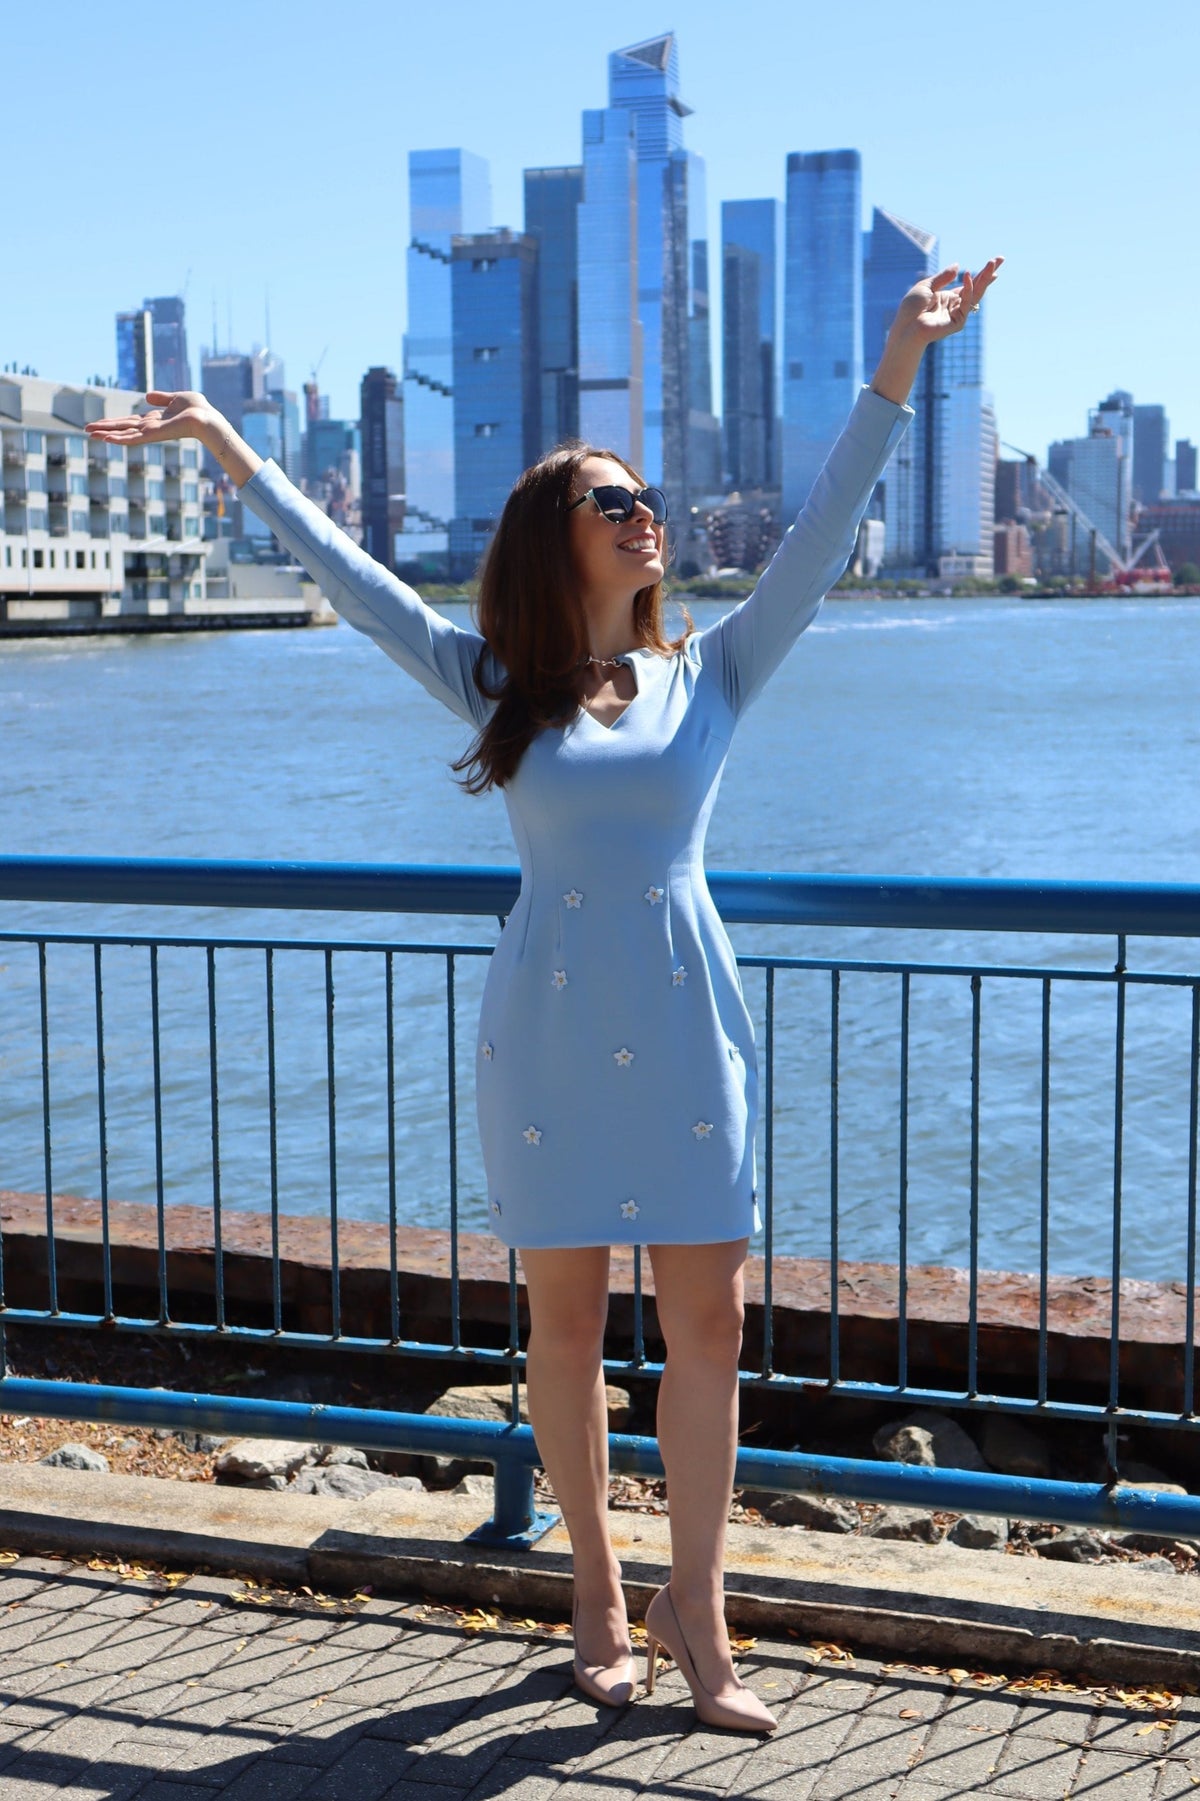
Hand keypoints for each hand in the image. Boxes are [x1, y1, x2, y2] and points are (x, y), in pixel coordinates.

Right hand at [83, 389, 219, 447]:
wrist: (208, 418)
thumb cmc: (198, 409)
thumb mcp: (176, 398)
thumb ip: (162, 398)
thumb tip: (147, 396)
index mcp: (154, 420)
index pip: (129, 421)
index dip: (114, 422)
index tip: (99, 424)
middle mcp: (150, 428)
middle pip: (122, 428)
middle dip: (104, 428)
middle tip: (86, 430)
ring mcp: (151, 433)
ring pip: (124, 435)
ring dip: (106, 434)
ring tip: (90, 434)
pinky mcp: (154, 435)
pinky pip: (133, 439)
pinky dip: (119, 439)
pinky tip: (106, 438)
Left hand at [869, 257, 1003, 405]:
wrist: (905, 327)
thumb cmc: (910, 309)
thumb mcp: (926, 286)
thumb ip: (942, 278)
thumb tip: (958, 266)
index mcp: (947, 298)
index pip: (968, 284)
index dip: (981, 274)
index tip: (994, 262)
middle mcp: (954, 305)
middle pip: (976, 287)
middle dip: (988, 274)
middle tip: (1001, 259)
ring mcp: (957, 314)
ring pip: (975, 294)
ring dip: (984, 278)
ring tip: (992, 264)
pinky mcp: (957, 322)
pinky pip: (966, 303)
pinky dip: (968, 289)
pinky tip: (967, 277)